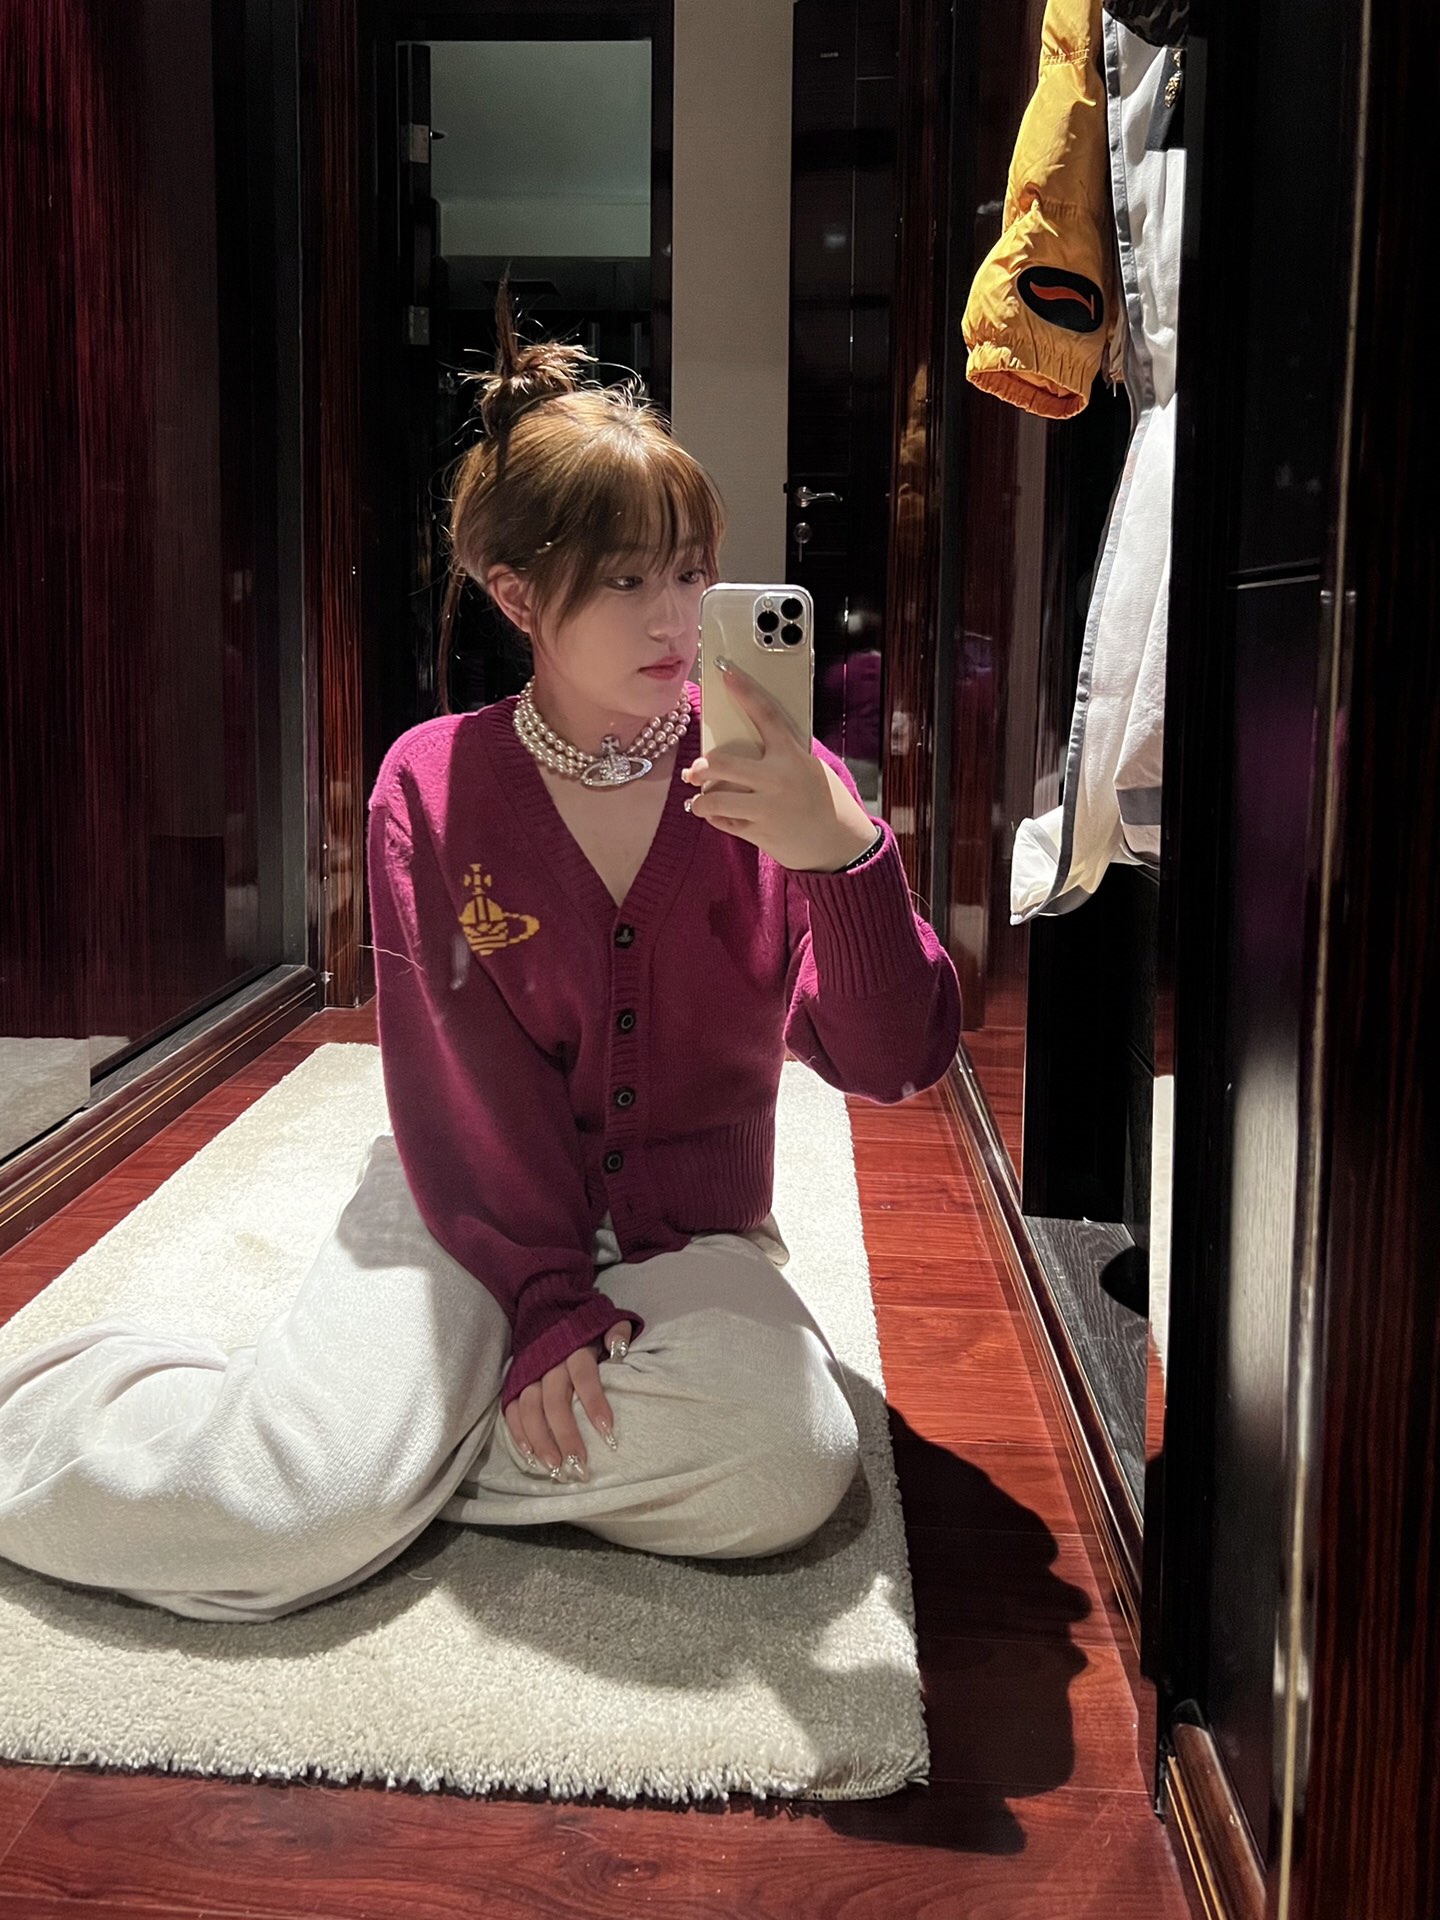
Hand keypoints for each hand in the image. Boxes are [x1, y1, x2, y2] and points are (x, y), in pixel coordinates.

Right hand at [504, 1319, 630, 1479]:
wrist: (546, 1307)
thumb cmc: (584, 1322)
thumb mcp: (606, 1318)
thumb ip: (617, 1331)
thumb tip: (619, 1348)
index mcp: (574, 1346)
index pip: (584, 1376)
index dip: (594, 1401)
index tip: (607, 1430)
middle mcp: (548, 1361)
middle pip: (555, 1400)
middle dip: (565, 1433)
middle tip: (578, 1463)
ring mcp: (528, 1372)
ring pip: (530, 1409)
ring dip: (540, 1439)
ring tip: (554, 1466)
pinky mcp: (514, 1382)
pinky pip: (511, 1410)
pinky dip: (518, 1433)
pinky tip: (530, 1455)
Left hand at [681, 659, 877, 870]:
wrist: (840, 845)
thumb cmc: (826, 801)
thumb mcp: (810, 768)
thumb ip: (783, 754)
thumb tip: (746, 740)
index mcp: (793, 756)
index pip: (766, 715)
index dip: (745, 691)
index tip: (727, 673)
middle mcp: (777, 779)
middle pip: (722, 763)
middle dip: (701, 766)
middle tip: (694, 769)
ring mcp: (766, 808)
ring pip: (714, 798)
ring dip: (700, 799)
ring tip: (698, 798)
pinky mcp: (759, 833)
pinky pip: (723, 822)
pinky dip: (715, 817)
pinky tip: (715, 814)